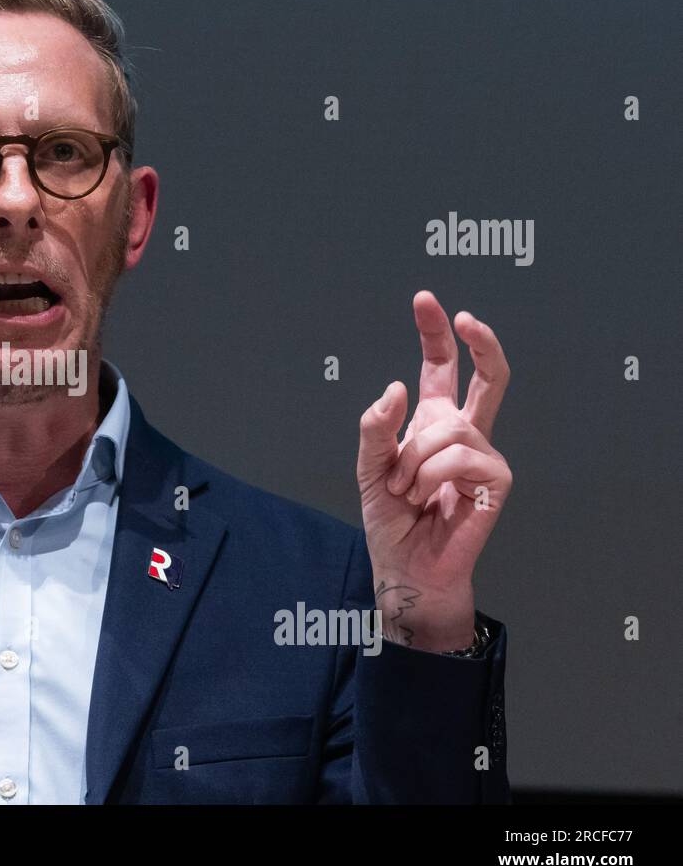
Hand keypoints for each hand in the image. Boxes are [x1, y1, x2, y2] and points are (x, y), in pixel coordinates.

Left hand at [356, 291, 512, 650]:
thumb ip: (376, 428)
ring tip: (406, 490)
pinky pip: (461, 455)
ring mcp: (484, 455)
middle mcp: (464, 434)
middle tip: (463, 316)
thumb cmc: (391, 520)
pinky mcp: (497, 481)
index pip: (440, 369)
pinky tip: (427, 499)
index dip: (435, 335)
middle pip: (487, 376)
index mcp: (434, 423)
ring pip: (451, 428)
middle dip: (479, 341)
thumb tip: (397, 386)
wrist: (405, 565)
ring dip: (414, 459)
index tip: (425, 300)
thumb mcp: (369, 468)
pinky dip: (431, 475)